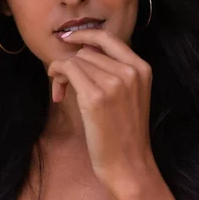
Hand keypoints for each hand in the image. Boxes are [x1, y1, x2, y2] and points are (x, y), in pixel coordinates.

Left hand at [47, 28, 155, 190]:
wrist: (129, 164)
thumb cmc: (125, 133)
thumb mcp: (131, 94)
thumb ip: (115, 70)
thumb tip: (83, 51)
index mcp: (141, 68)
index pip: (108, 37)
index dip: (84, 35)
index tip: (68, 39)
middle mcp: (129, 71)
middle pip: (87, 52)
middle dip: (71, 64)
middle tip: (64, 85)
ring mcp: (113, 83)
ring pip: (76, 61)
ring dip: (62, 73)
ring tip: (62, 93)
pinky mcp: (95, 97)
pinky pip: (67, 70)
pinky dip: (57, 76)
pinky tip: (58, 94)